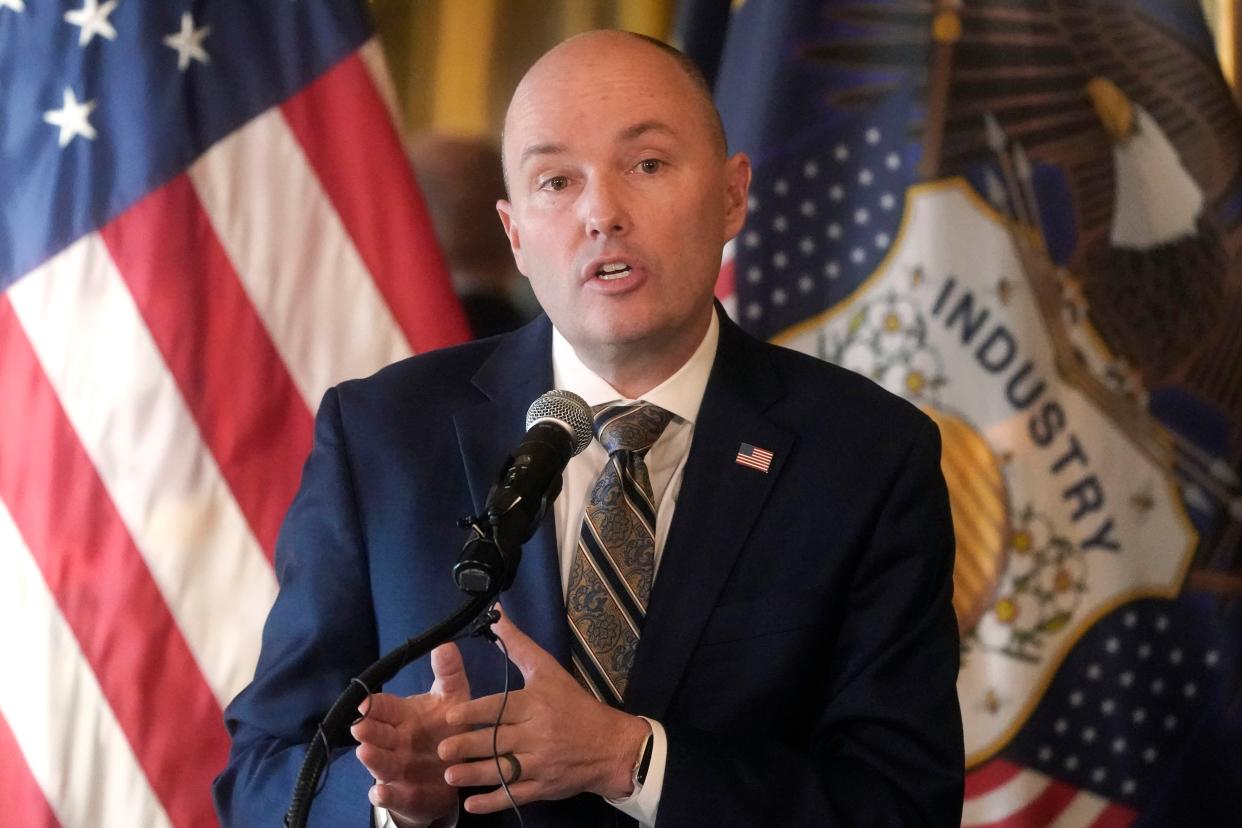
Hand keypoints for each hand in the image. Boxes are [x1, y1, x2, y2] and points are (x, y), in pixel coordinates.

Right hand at [351, 643, 470, 827]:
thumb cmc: (448, 728)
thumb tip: (445, 644)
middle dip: (368, 730)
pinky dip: (386, 796)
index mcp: (402, 716)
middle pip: (377, 734)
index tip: (365, 702)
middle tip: (360, 727)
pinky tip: (381, 793)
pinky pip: (393, 796)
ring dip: (372, 758)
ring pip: (380, 763)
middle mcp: (394, 741)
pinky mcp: (405, 794)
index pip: (383, 707)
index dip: (373, 704)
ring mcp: (396, 768)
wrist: (454, 772)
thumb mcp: (453, 698)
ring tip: (365, 753)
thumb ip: (449, 673)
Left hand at [438, 608, 649, 814]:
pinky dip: (493, 801)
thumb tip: (496, 614)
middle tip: (442, 749)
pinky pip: (515, 796)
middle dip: (467, 747)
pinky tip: (471, 803)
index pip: (500, 709)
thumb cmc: (574, 704)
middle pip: (498, 741)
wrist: (609, 745)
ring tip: (449, 775)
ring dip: (474, 774)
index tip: (449, 717)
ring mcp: (540, 763)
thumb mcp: (548, 670)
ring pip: (503, 770)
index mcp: (536, 705)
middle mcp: (537, 735)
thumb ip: (518, 645)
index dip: (473, 713)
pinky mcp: (543, 787)